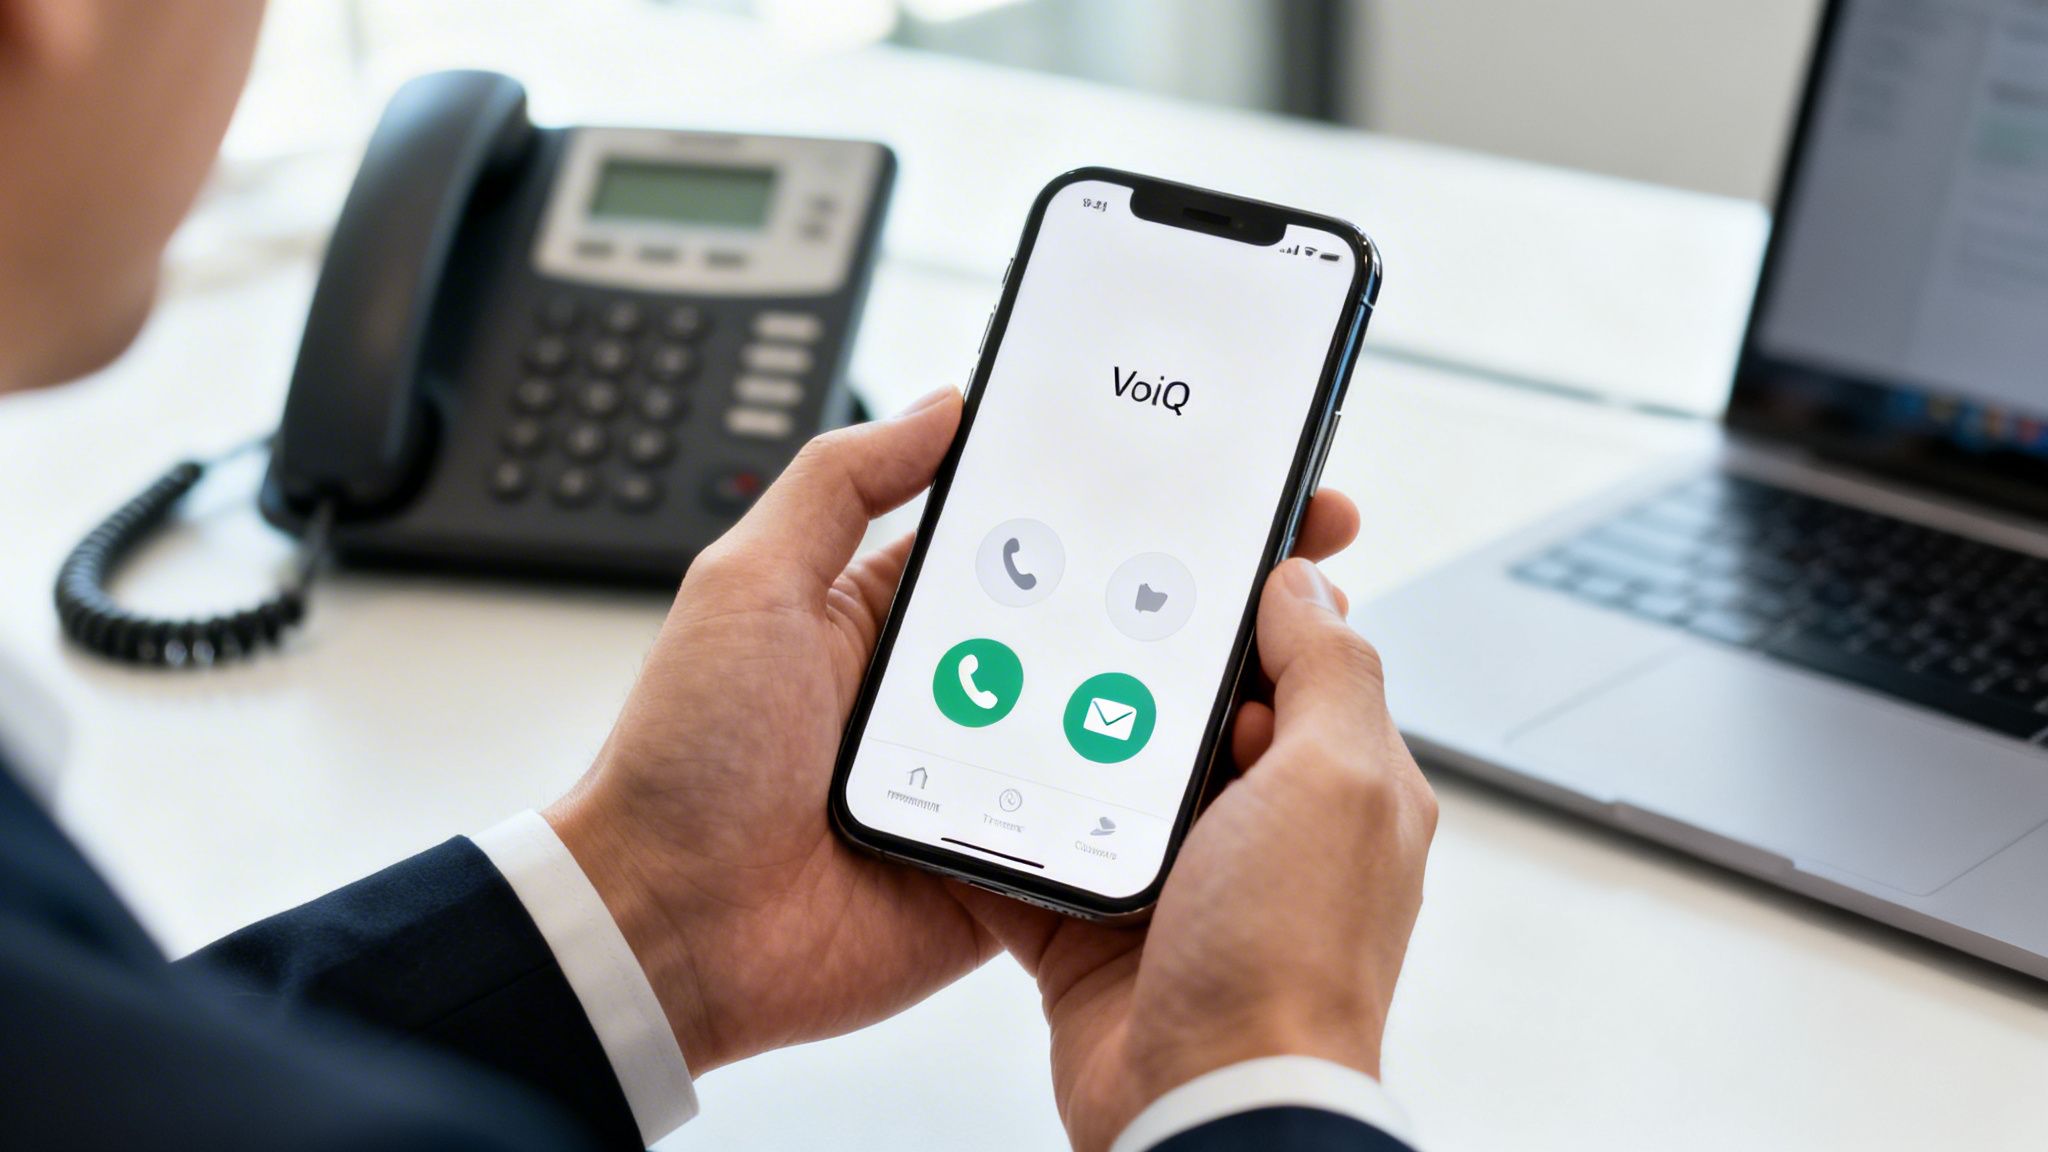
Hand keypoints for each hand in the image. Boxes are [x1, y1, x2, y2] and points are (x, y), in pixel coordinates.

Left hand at [543, 381, 1372, 1078]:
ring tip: (1281, 650)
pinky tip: (1222, 767)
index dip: (1120, 506)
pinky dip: (1153, 804)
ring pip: (1116, 722)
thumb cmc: (685, 758)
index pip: (1035, 540)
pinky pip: (1097, 825)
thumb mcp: (749, 585)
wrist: (669, 931)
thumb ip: (838, 486)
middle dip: (1191, 593)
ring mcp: (988, 779)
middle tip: (1290, 553)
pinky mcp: (1007, 866)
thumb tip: (943, 409)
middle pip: (1097, 627)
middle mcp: (957, 689)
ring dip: (1187, 695)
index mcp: (900, 614)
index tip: (1209, 474)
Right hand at [962, 557, 1437, 1151]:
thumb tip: (1307, 581)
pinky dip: (1007, 822)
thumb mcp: (1337, 782)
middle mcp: (1262, 828)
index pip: (1293, 660)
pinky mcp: (1100, 925)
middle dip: (1135, 669)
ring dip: (1064, 739)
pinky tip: (971, 775)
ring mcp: (1180, 878)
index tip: (1183, 553)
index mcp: (1336, 783)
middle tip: (1081, 614)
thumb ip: (1328, 671)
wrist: (1203, 1104)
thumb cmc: (1289, 962)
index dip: (1244, 607)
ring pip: (1106, 771)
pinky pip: (1043, 850)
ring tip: (1015, 680)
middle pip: (1186, 710)